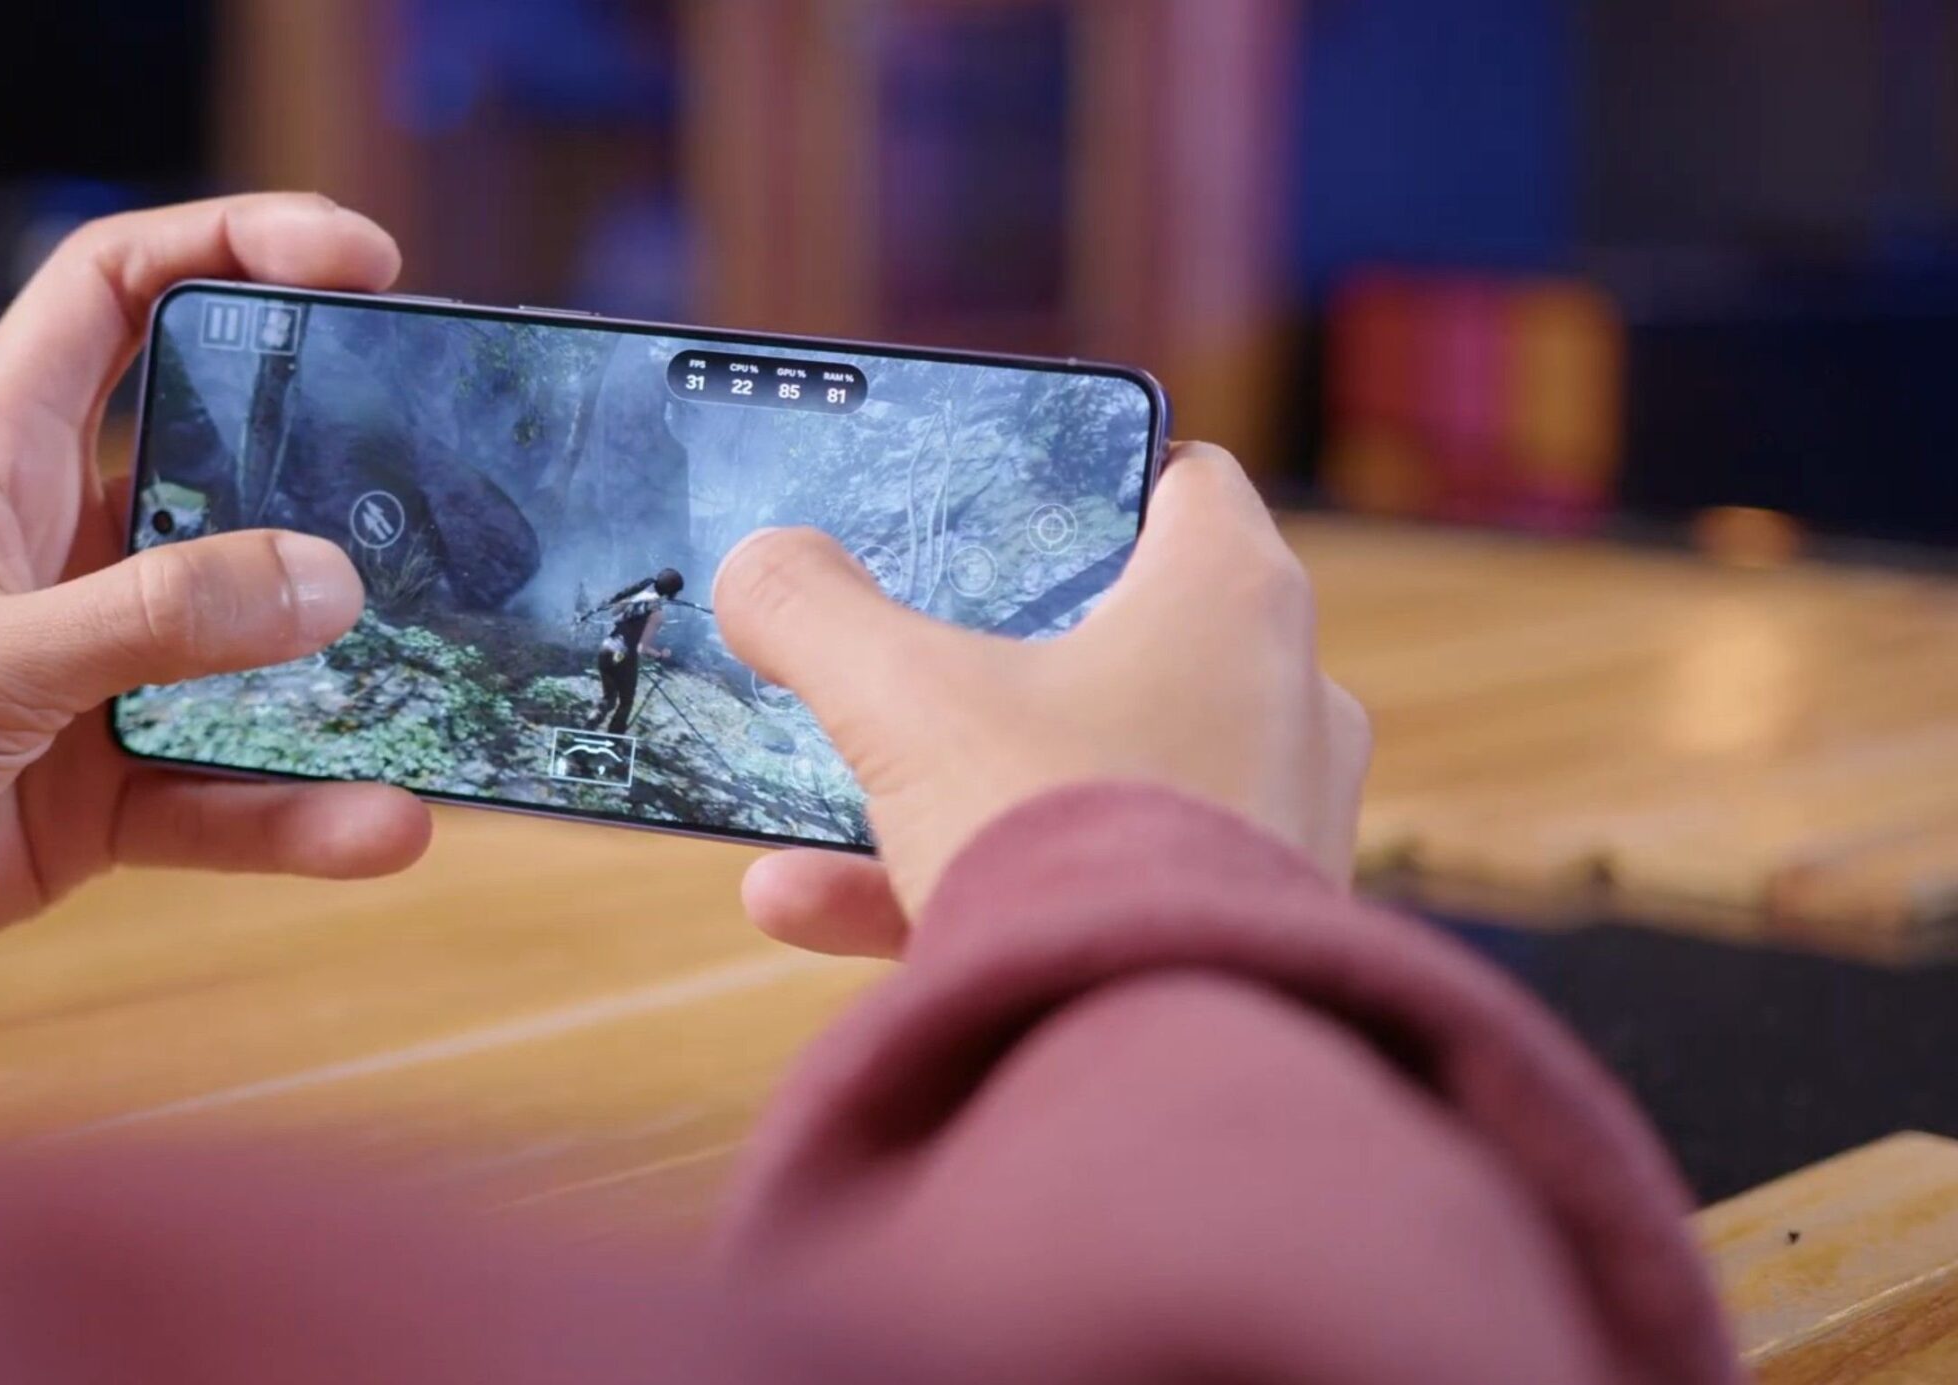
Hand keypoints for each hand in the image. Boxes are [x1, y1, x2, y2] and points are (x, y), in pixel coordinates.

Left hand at [0, 194, 433, 1073]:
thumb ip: (154, 619)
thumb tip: (328, 580)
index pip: (118, 293)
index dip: (233, 247)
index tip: (355, 263)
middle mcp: (51, 551)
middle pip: (218, 464)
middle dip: (332, 464)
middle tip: (446, 476)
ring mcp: (79, 674)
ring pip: (242, 650)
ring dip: (335, 677)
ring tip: (443, 687)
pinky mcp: (91, 792)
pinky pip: (224, 791)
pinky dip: (297, 814)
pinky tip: (379, 828)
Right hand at [715, 443, 1368, 958]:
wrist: (1149, 1052)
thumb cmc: (1058, 832)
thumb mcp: (902, 701)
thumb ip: (817, 613)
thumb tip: (758, 564)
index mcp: (1232, 596)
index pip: (1182, 479)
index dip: (1090, 476)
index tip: (1004, 505)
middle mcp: (1282, 699)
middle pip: (1123, 636)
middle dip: (992, 655)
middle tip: (906, 654)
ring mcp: (1271, 823)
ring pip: (1090, 774)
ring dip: (947, 789)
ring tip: (812, 816)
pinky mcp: (1236, 930)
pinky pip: (1092, 882)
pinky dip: (968, 883)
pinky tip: (805, 905)